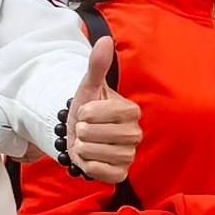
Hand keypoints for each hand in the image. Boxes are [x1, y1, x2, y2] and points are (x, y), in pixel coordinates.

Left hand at [62, 39, 140, 184]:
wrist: (79, 133)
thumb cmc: (87, 108)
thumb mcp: (89, 86)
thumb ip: (97, 65)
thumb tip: (105, 40)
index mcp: (132, 112)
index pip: (107, 112)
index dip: (89, 112)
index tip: (87, 111)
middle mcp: (135, 134)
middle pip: (99, 135)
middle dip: (83, 131)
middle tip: (85, 129)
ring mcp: (129, 155)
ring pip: (98, 154)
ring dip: (83, 148)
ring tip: (86, 142)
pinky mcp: (121, 174)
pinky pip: (102, 172)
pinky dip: (88, 165)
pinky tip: (89, 157)